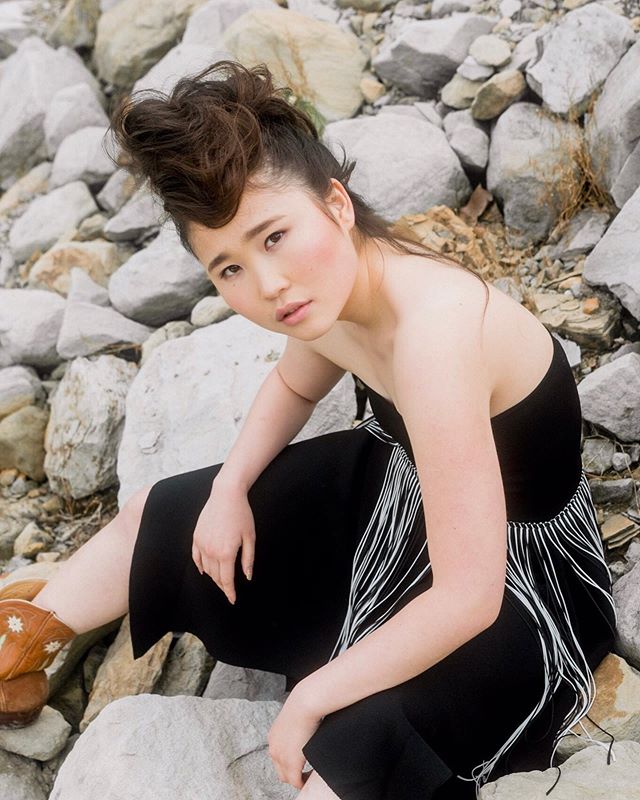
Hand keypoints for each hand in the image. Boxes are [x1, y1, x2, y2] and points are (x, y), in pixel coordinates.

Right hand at [191, 479, 254, 604]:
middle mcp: (211, 551)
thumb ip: (248, 559)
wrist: (226, 494)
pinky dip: (200, 566)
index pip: (226, 580)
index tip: (233, 599)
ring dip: (213, 576)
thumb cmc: (242, 514)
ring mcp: (201, 544)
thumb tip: (247, 577)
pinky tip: (204, 570)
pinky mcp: (196, 537)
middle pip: (215, 576)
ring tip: (221, 578)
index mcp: (226, 553)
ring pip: (205, 568)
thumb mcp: (250, 537)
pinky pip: (196, 557)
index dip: (229, 592)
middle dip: (223, 585)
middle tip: (229, 590)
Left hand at [268, 686, 323, 789]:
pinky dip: (303, 782)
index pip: (277, 756)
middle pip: (280, 770)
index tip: (300, 762)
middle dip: (291, 773)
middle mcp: (273, 748)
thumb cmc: (305, 703)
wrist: (305, 702)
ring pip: (286, 778)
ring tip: (308, 776)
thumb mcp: (295, 716)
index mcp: (273, 737)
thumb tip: (305, 725)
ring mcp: (281, 757)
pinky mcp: (291, 763)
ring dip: (297, 779)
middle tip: (304, 772)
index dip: (288, 762)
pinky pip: (296, 781)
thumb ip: (295, 725)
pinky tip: (311, 776)